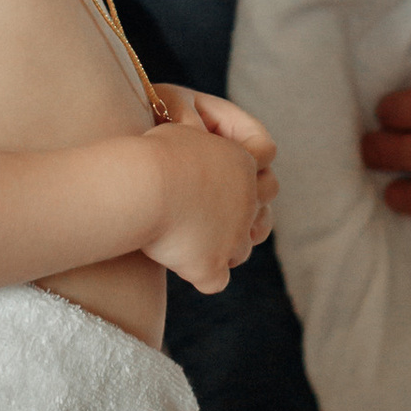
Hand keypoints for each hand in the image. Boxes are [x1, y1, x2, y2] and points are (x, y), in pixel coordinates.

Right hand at [141, 107, 273, 291]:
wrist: (144, 186)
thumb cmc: (154, 153)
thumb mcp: (180, 132)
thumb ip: (196, 137)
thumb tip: (196, 130)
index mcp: (243, 163)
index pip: (266, 163)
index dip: (251, 168)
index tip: (226, 172)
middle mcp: (247, 202)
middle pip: (264, 212)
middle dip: (247, 213)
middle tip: (217, 211)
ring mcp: (232, 237)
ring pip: (241, 250)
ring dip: (224, 247)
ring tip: (196, 240)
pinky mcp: (211, 265)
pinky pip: (216, 280)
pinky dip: (203, 274)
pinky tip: (186, 266)